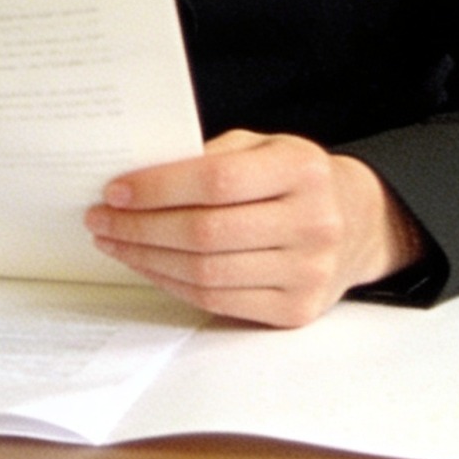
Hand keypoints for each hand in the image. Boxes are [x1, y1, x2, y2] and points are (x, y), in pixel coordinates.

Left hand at [85, 129, 424, 326]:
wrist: (357, 223)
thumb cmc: (294, 178)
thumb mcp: (265, 146)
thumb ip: (212, 156)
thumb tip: (140, 181)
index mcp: (301, 170)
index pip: (216, 181)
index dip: (159, 188)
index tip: (115, 189)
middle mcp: (312, 223)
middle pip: (205, 233)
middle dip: (141, 228)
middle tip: (101, 219)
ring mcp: (307, 273)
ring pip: (206, 274)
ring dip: (147, 259)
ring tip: (114, 242)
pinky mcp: (295, 312)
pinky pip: (218, 302)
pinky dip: (173, 284)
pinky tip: (148, 265)